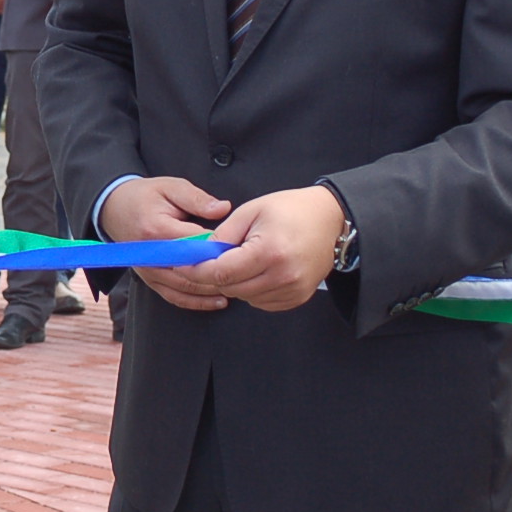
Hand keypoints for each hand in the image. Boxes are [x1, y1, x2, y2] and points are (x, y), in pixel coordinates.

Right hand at [102, 176, 233, 313]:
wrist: (113, 208)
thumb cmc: (144, 196)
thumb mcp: (171, 187)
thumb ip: (197, 198)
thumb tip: (223, 209)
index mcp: (158, 230)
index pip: (195, 244)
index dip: (219, 248)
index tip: (241, 248)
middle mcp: (152, 255)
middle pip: (192, 271)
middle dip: (219, 273)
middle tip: (246, 272)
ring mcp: (149, 270)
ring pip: (185, 288)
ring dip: (211, 290)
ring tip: (238, 288)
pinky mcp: (149, 279)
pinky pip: (174, 296)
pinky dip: (196, 302)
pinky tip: (217, 301)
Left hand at [187, 185, 345, 311]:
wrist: (328, 218)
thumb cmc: (290, 209)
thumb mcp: (251, 210)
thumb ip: (223, 234)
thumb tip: (200, 253)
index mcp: (269, 252)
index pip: (221, 272)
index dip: (197, 270)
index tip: (182, 265)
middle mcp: (282, 276)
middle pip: (231, 288)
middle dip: (213, 276)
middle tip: (207, 260)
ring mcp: (293, 290)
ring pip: (244, 297)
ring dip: (233, 283)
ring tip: (240, 260)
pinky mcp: (298, 298)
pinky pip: (262, 302)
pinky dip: (251, 290)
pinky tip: (256, 271)